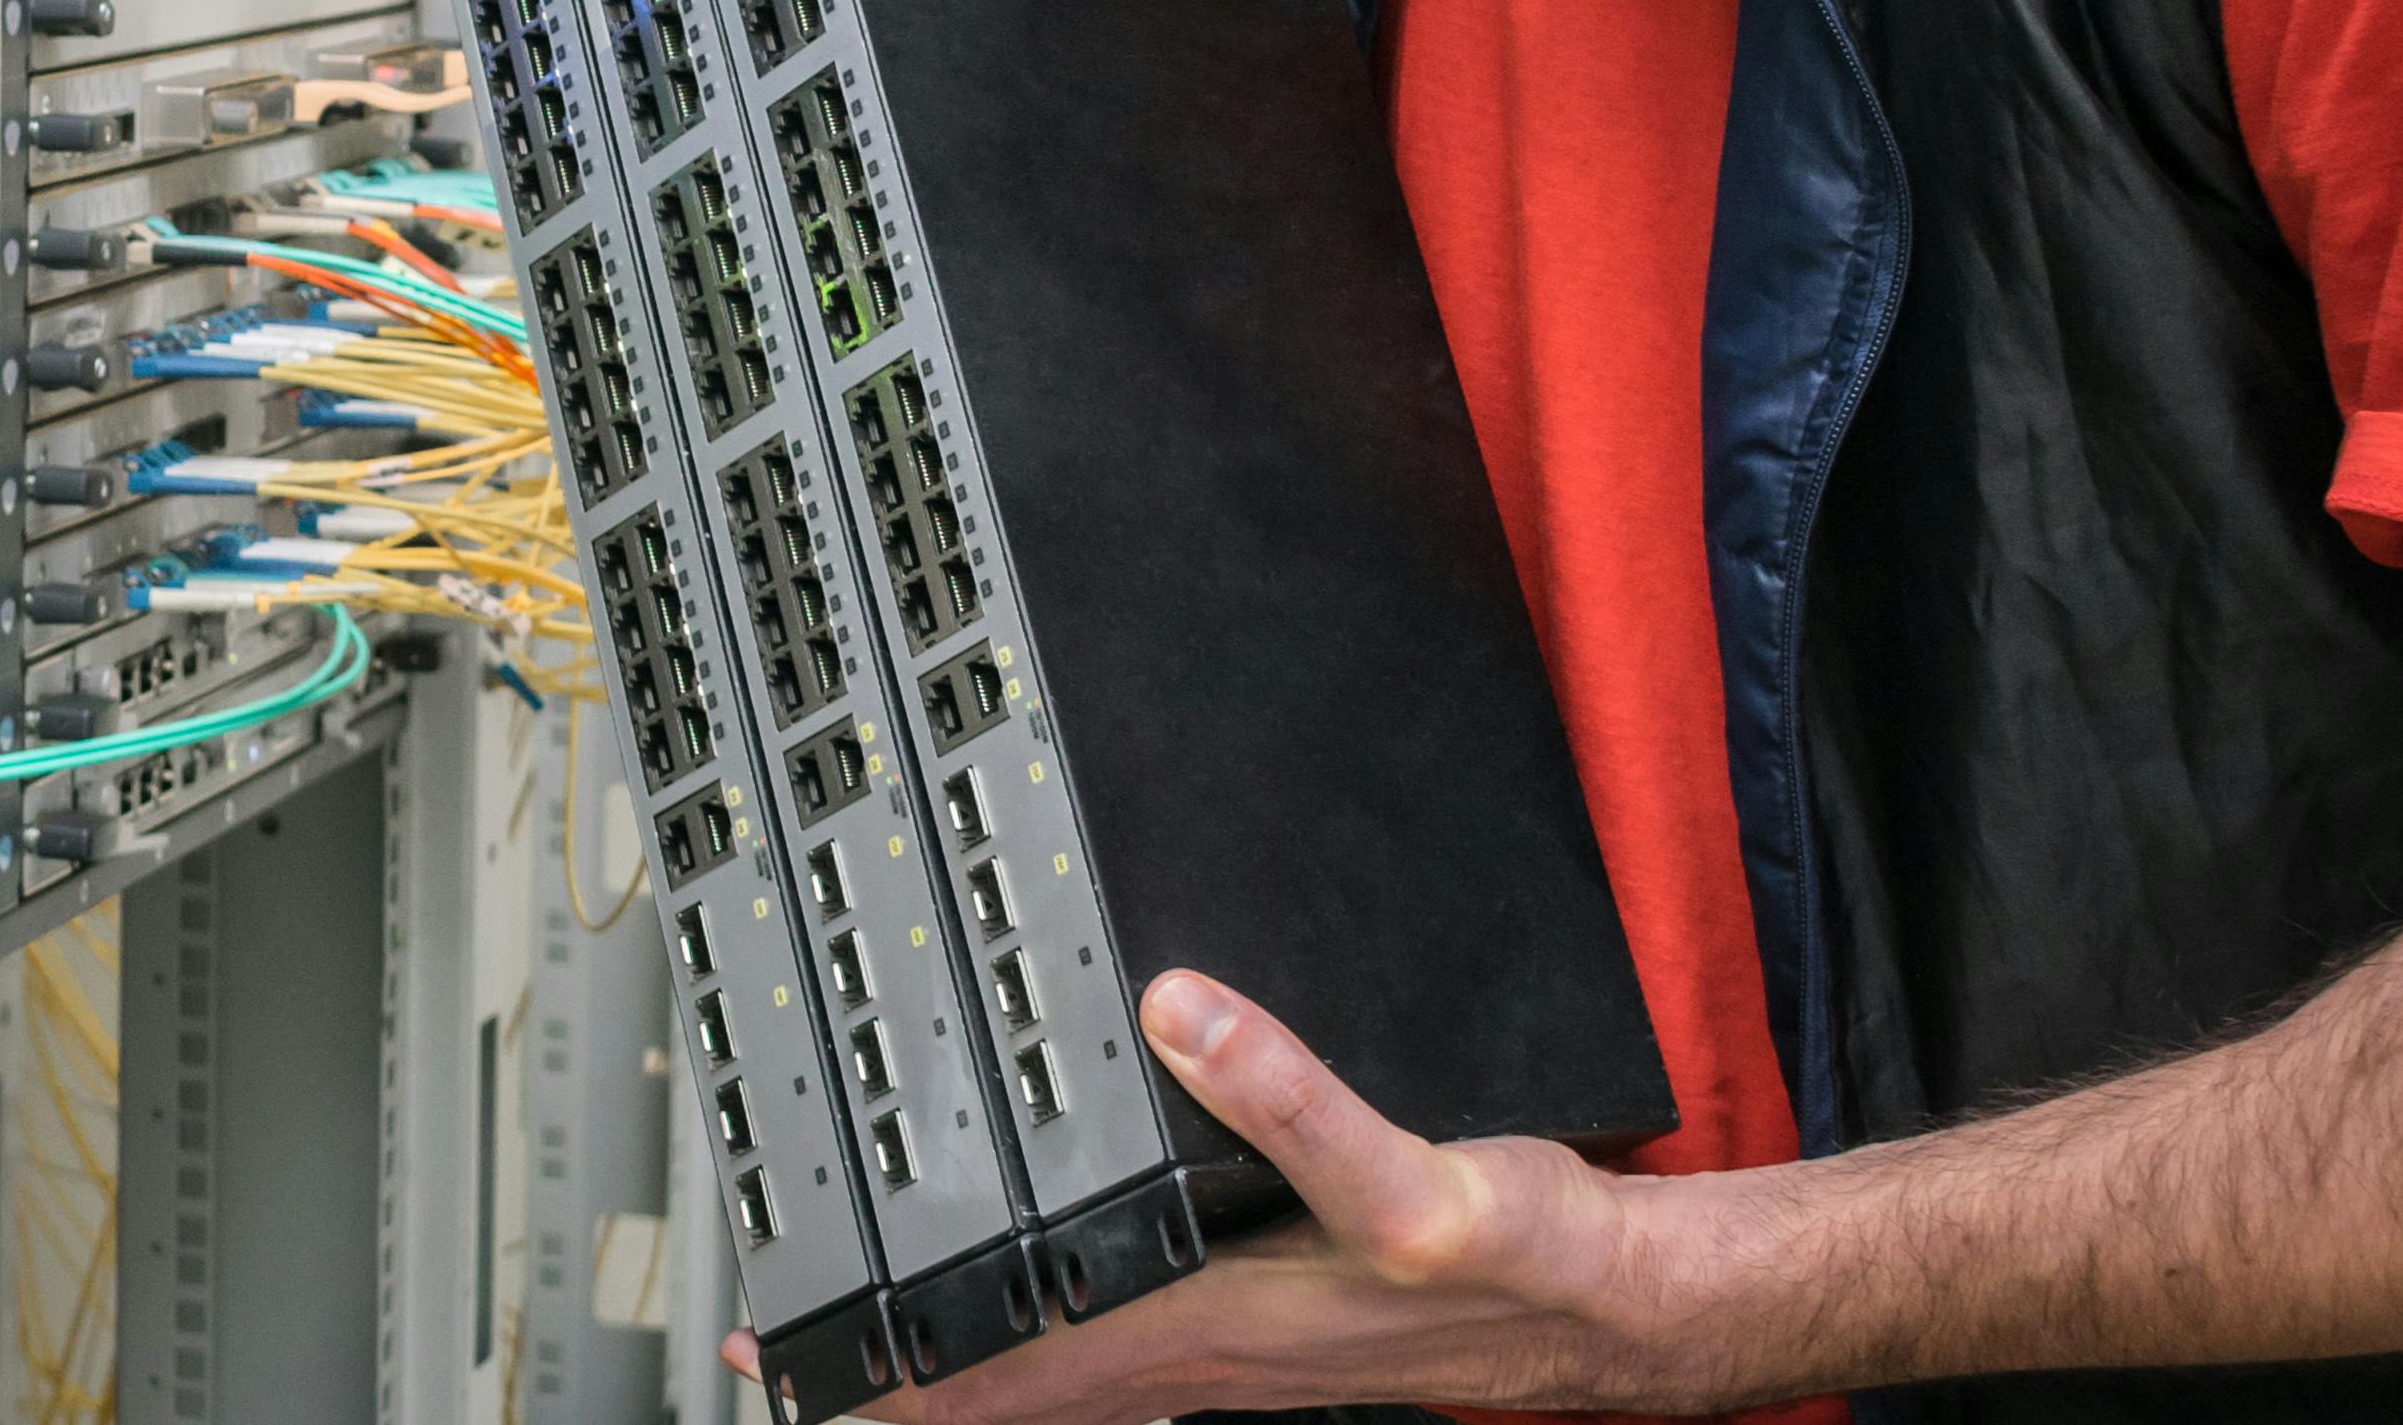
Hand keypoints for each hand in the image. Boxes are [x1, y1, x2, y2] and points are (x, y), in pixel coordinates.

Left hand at [739, 974, 1773, 1424]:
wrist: (1619, 1302)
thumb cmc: (1526, 1253)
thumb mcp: (1413, 1179)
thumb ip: (1296, 1100)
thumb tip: (1184, 1014)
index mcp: (1211, 1320)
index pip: (1013, 1361)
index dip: (894, 1365)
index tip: (786, 1356)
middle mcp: (1205, 1349)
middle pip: (1013, 1387)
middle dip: (897, 1382)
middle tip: (783, 1367)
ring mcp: (1235, 1351)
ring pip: (1062, 1384)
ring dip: (966, 1375)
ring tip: (874, 1363)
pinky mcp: (1275, 1330)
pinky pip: (1128, 1362)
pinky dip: (1057, 1356)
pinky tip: (1039, 1333)